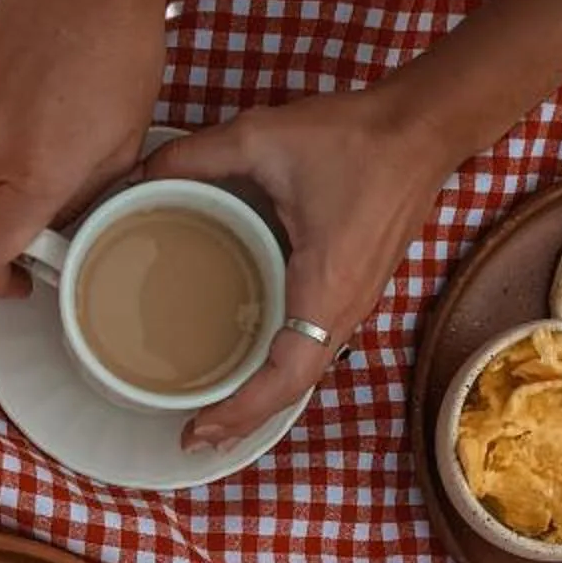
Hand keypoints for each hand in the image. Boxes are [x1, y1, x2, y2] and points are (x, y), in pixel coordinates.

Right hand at [0, 0, 161, 294]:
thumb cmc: (124, 56)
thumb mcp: (124, 142)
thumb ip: (87, 194)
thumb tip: (64, 220)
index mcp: (35, 175)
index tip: (15, 281)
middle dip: (7, 221)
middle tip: (50, 204)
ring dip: (3, 172)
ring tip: (49, 139)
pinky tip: (38, 98)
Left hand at [146, 85, 452, 448]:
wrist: (421, 128)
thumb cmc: (355, 138)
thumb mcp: (261, 136)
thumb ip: (196, 156)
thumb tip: (140, 176)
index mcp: (325, 286)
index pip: (285, 376)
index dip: (241, 410)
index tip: (199, 428)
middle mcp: (346, 307)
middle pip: (294, 388)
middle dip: (245, 418)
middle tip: (194, 433)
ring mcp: (356, 302)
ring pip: (306, 369)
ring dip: (263, 396)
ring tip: (216, 409)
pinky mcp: (356, 288)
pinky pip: (316, 345)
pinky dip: (281, 367)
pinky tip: (251, 359)